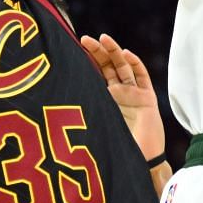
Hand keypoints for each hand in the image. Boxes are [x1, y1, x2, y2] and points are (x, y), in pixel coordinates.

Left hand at [80, 32, 163, 162]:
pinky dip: (135, 64)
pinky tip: (126, 54)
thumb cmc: (115, 152)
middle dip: (97, 52)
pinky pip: (142, 77)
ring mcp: (134, 95)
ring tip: (104, 38)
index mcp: (105, 100)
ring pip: (123, 67)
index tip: (73, 47)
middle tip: (84, 38)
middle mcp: (119, 95)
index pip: (95, 74)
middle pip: (108, 67)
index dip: (87, 60)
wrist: (139, 164)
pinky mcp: (148, 99)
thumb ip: (84, 113)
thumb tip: (54, 102)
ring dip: (115, 52)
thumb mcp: (95, 127)